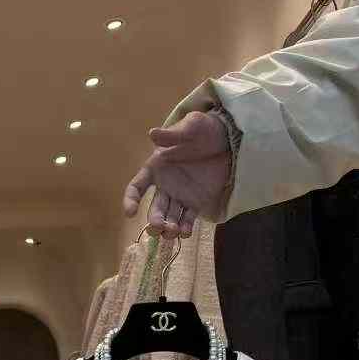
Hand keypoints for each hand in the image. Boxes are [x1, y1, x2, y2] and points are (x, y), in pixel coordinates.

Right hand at [122, 110, 231, 237]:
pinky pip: (187, 219)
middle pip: (154, 208)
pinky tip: (185, 233)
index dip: (131, 199)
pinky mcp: (196, 202)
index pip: (137, 186)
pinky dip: (185, 228)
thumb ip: (172, 135)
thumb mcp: (190, 126)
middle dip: (155, 220)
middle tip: (160, 227)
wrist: (227, 138)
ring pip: (169, 218)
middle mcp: (165, 185)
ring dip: (168, 228)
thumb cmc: (204, 129)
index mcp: (156, 168)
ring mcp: (180, 196)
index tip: (130, 212)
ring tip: (173, 232)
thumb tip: (152, 133)